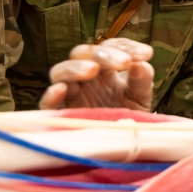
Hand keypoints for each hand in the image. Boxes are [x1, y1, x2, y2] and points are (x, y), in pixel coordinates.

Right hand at [39, 38, 154, 110]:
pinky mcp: (59, 115)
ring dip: (75, 67)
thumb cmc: (128, 116)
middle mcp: (84, 77)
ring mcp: (70, 94)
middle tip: (124, 62)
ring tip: (93, 70)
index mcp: (105, 68)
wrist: (121, 145)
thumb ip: (141, 80)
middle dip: (103, 54)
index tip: (146, 54)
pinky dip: (51, 95)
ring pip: (60, 71)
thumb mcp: (140, 97)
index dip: (126, 46)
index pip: (109, 46)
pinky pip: (46, 104)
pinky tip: (61, 90)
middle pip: (83, 54)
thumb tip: (142, 63)